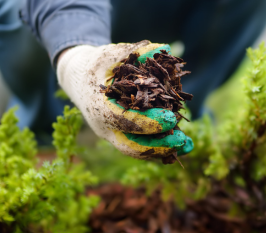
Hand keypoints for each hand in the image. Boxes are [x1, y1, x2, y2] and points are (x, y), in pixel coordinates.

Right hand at [57, 40, 192, 159]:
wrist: (77, 79)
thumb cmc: (95, 64)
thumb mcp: (111, 53)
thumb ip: (135, 51)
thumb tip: (163, 49)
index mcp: (99, 107)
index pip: (124, 120)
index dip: (149, 122)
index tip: (171, 118)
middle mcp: (104, 127)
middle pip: (131, 146)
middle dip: (158, 146)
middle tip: (182, 140)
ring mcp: (112, 135)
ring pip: (137, 150)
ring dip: (163, 150)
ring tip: (188, 146)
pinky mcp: (120, 137)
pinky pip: (140, 147)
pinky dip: (160, 148)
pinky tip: (181, 145)